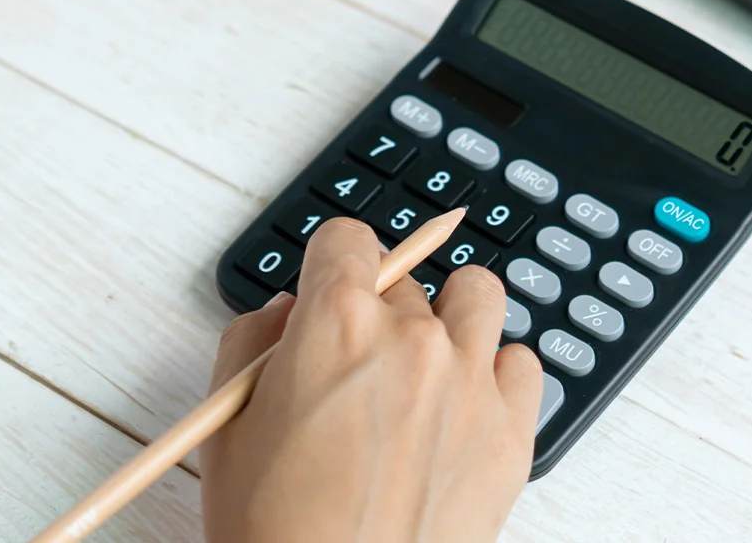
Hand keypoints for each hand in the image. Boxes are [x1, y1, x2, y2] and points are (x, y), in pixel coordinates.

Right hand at [200, 218, 542, 542]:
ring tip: (427, 361)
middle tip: (357, 368)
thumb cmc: (273, 528)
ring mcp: (470, 382)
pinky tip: (465, 405)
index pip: (348, 238)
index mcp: (337, 322)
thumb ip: (253, 340)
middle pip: (404, 279)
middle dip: (377, 312)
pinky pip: (523, 364)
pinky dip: (497, 374)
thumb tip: (287, 311)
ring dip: (451, 315)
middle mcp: (412, 338)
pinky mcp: (511, 434)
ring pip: (478, 296)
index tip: (331, 285)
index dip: (332, 262)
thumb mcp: (227, 420)